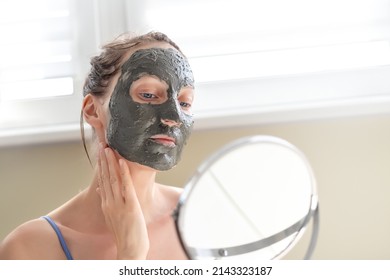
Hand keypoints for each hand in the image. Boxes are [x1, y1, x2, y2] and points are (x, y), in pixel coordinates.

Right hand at [97, 144, 148, 258]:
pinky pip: (125, 187)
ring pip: (113, 179)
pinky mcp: (129, 207)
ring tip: (109, 149)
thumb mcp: (112, 217)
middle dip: (104, 161)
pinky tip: (121, 162)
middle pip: (105, 178)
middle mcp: (109, 203)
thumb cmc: (124, 233)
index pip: (102, 182)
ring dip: (111, 163)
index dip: (101, 167)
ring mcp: (119, 204)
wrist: (130, 249)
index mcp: (106, 204)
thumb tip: (100, 191)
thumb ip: (107, 203)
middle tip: (103, 146)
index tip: (100, 155)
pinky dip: (123, 173)